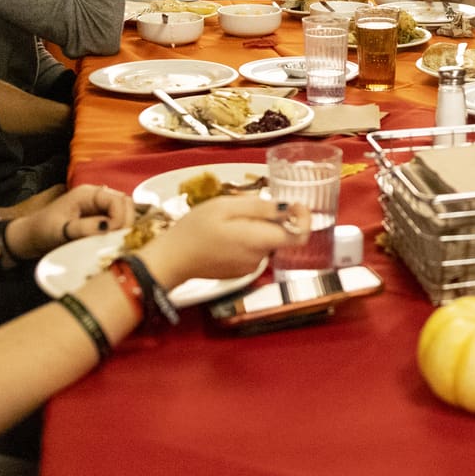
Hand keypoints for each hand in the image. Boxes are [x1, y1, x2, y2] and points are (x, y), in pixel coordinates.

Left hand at [9, 184, 137, 258]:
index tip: (112, 236)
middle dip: (126, 222)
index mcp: (87, 194)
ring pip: (125, 211)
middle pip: (125, 203)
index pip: (117, 200)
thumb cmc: (42, 231)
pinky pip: (118, 220)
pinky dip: (120, 230)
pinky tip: (114, 241)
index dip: (120, 218)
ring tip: (116, 241)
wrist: (31, 238)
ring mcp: (99, 207)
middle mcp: (97, 196)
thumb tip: (109, 226)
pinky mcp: (100, 218)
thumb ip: (84, 228)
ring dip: (125, 226)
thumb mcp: (61, 230)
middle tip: (118, 240)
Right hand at [139, 194, 306, 285]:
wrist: (171, 260)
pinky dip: (246, 238)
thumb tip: (288, 207)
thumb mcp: (225, 207)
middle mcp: (260, 258)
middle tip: (243, 207)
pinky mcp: (240, 271)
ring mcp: (250, 267)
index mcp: (259, 241)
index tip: (294, 204)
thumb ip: (260, 208)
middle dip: (270, 218)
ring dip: (255, 228)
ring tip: (228, 220)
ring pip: (265, 241)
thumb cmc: (194, 229)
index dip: (304, 219)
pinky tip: (224, 234)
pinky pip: (252, 250)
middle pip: (280, 235)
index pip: (300, 236)